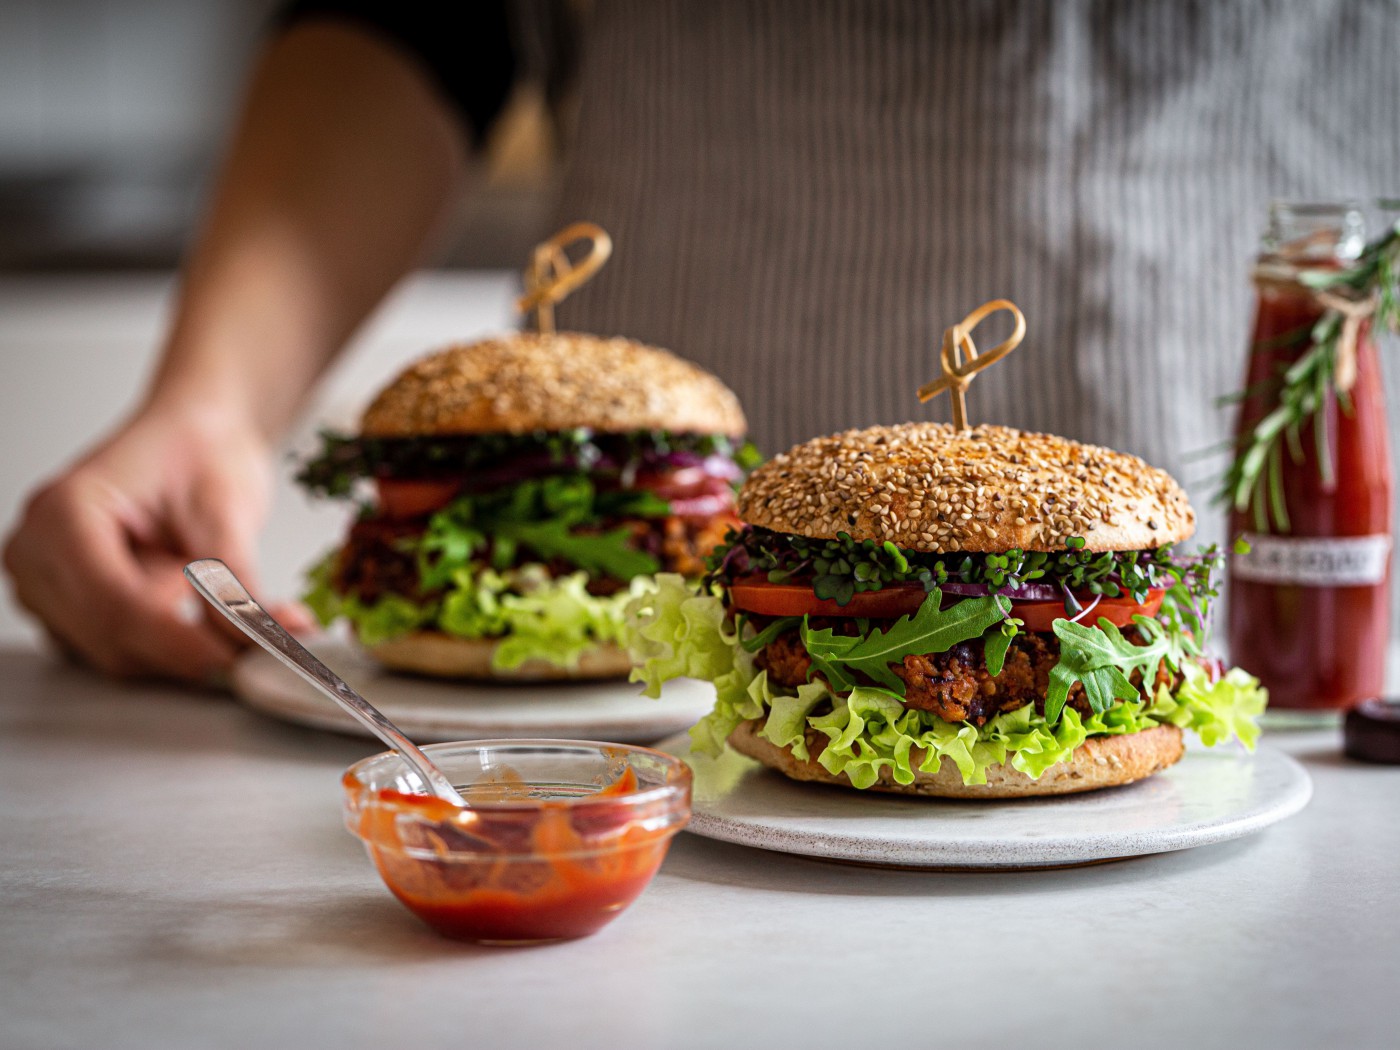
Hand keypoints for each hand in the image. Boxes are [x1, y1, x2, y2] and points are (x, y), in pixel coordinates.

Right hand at [3, 405, 310, 681]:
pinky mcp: (72, 611)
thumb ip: (235, 584)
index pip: (114, 605)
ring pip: (119, 654)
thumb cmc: (198, 452)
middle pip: (111, 639)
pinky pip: (123, 650)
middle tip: (262, 639)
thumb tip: (260, 642)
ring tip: (228, 598)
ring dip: (186, 645)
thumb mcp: (226, 510)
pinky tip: (207, 609)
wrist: (193, 438)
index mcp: (64, 513)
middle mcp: (39, 554)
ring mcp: (48, 587)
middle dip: (191, 648)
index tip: (238, 660)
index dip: (180, 642)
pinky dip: (177, 644)